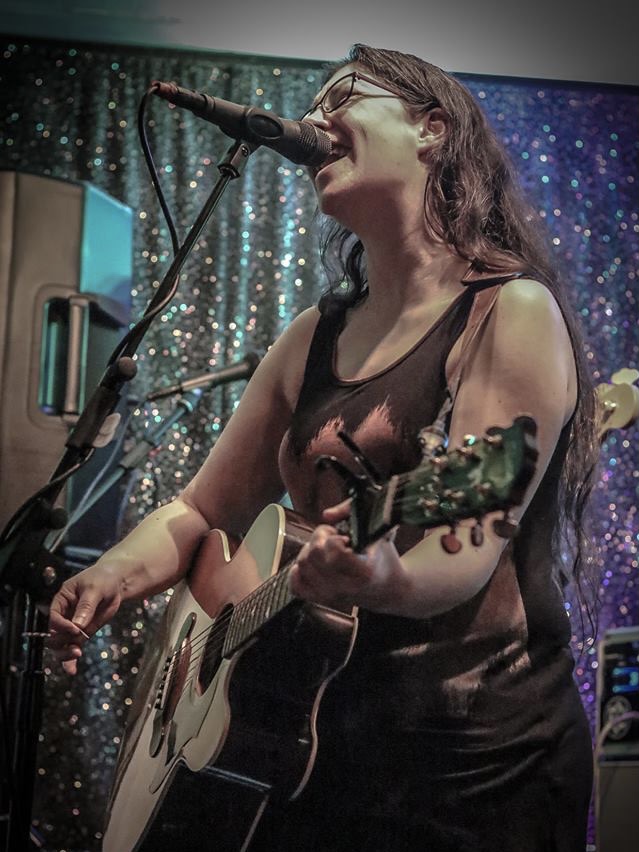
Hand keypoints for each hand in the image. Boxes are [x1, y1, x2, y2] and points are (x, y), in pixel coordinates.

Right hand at [48, 563, 123, 673]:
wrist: (116, 582)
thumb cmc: (103, 579)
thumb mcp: (94, 588)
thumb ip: (86, 606)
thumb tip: (78, 625)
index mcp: (61, 600)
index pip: (54, 617)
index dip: (62, 626)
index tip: (75, 629)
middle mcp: (64, 614)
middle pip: (54, 634)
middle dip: (62, 643)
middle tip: (76, 647)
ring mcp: (73, 625)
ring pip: (62, 644)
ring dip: (66, 653)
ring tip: (77, 655)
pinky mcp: (84, 632)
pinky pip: (74, 647)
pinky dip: (72, 659)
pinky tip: (72, 670)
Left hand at [288, 500, 402, 610]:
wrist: (389, 589)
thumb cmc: (383, 557)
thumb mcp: (378, 530)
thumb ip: (353, 512)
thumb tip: (327, 515)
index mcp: (364, 570)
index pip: (334, 550)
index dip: (334, 538)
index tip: (344, 538)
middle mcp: (346, 586)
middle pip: (313, 554)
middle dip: (319, 538)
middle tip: (333, 539)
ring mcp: (332, 596)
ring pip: (302, 565)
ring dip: (309, 551)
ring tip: (324, 550)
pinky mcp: (322, 600)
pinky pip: (296, 586)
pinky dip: (298, 572)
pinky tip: (311, 564)